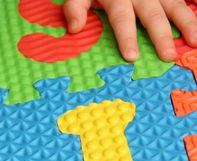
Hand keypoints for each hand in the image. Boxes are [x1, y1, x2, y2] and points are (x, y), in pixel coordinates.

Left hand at [64, 0, 196, 61]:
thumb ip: (75, 9)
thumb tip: (74, 28)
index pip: (122, 19)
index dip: (127, 37)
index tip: (131, 56)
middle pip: (152, 15)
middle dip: (161, 36)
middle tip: (167, 56)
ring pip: (175, 5)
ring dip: (187, 23)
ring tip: (194, 41)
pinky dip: (195, 2)